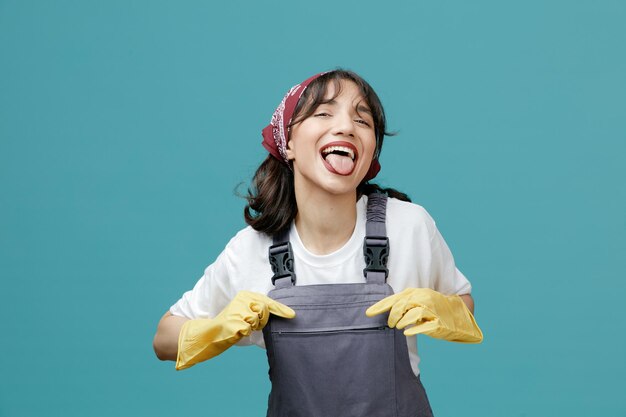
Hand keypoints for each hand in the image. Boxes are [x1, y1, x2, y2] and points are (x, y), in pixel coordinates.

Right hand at [176, 291, 294, 369]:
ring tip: (238, 327)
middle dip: (262, 320)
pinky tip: (235, 331)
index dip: (280, 309)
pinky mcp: (232, 322)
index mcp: (245, 296)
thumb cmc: (226, 327)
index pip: (267, 301)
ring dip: (250, 327)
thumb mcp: (243, 317)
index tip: (292, 314)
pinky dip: (243, 332)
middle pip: (265, 312)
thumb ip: (257, 315)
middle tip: (248, 324)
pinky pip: (247, 330)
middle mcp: (241, 300)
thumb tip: (277, 317)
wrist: (202, 333)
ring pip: (256, 321)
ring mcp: (237, 311)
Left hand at [366, 288, 482, 342]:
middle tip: (389, 324)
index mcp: (415, 293)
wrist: (458, 311)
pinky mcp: (438, 322)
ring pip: (411, 314)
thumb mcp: (417, 301)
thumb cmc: (434, 306)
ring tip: (398, 327)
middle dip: (391, 316)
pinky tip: (407, 333)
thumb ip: (403, 305)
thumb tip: (387, 313)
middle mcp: (422, 299)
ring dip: (401, 322)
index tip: (368, 313)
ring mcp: (431, 310)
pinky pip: (424, 325)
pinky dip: (414, 329)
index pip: (394, 299)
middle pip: (400, 306)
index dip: (380, 306)